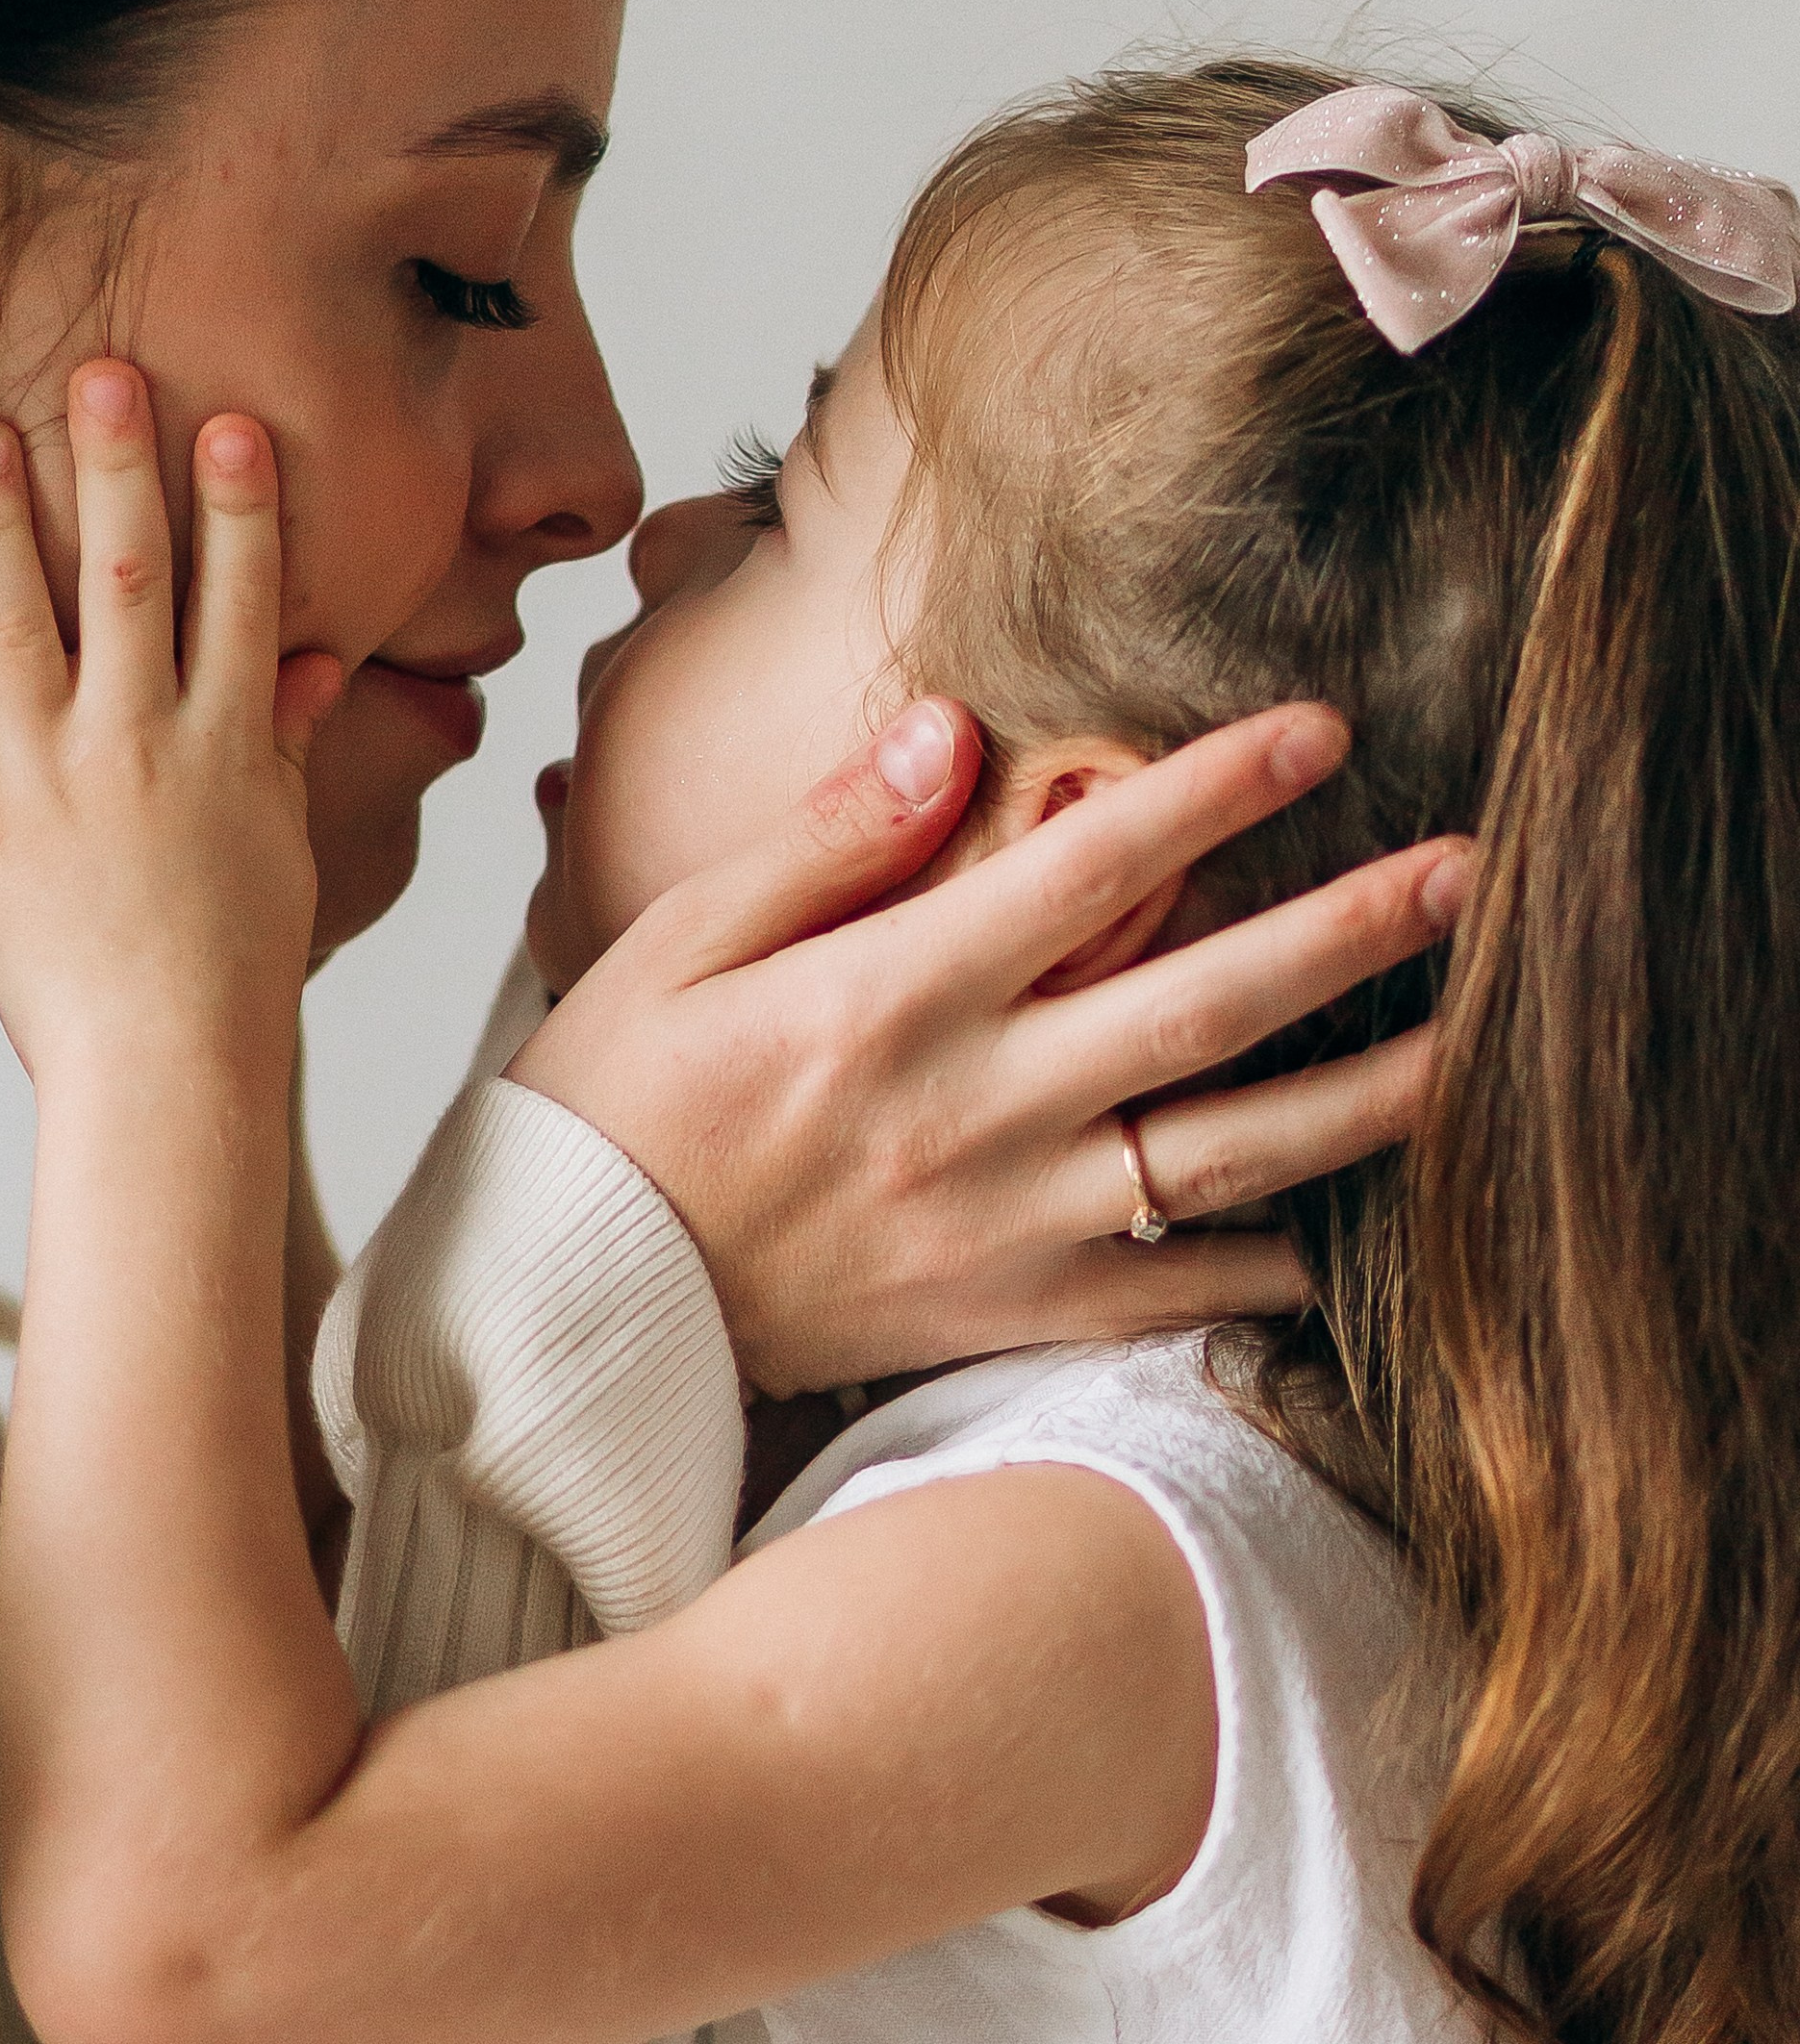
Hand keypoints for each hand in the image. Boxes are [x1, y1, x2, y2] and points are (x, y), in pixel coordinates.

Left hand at [0, 361, 342, 1091]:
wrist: (157, 1068)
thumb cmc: (234, 961)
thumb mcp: (277, 839)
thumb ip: (281, 736)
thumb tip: (310, 656)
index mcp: (228, 744)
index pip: (241, 595)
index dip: (238, 502)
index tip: (229, 421)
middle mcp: (140, 744)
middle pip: (130, 578)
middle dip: (118, 469)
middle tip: (104, 373)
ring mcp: (53, 778)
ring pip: (23, 622)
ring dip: (1, 519)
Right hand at [511, 697, 1465, 1393]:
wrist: (566, 1315)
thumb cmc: (614, 1110)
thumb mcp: (679, 940)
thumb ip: (825, 836)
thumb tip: (946, 727)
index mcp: (888, 997)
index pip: (1087, 866)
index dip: (1215, 790)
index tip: (1320, 729)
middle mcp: (970, 1109)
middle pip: (1202, 1003)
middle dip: (1350, 929)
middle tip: (1471, 872)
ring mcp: (1004, 1225)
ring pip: (1227, 1155)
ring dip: (1364, 1093)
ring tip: (1476, 1042)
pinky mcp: (1011, 1317)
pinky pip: (1178, 1294)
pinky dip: (1276, 1265)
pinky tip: (1355, 1227)